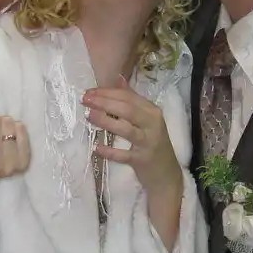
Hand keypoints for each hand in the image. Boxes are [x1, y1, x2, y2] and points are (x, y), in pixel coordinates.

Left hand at [82, 77, 182, 197]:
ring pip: (126, 129)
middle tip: (85, 100)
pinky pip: (124, 155)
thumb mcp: (146, 119)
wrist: (166, 174)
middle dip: (104, 103)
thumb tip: (118, 78)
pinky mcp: (143, 160)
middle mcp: (152, 124)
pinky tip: (97, 148)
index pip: (128, 97)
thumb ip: (132, 100)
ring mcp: (148, 142)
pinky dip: (110, 152)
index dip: (108, 93)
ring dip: (106, 121)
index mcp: (151, 111)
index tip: (89, 92)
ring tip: (89, 116)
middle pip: (127, 109)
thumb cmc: (153, 143)